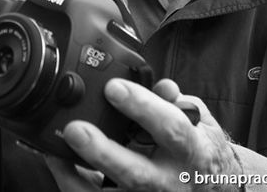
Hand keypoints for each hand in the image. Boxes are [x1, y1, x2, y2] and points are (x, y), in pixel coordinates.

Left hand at [46, 78, 240, 191]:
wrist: (212, 190)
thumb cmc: (199, 152)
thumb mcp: (200, 123)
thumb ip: (177, 103)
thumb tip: (162, 86)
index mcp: (191, 152)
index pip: (170, 128)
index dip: (143, 107)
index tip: (113, 87)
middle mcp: (168, 182)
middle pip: (135, 173)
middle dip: (103, 152)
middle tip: (75, 129)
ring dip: (79, 175)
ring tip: (55, 150)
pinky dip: (72, 182)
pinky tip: (56, 160)